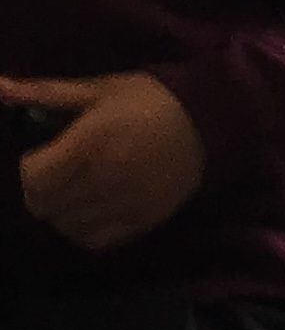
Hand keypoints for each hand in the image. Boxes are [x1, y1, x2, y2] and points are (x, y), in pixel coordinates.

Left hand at [2, 71, 206, 250]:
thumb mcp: (96, 88)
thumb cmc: (147, 100)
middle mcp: (102, 180)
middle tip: (58, 172)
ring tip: (76, 190)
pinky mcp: (141, 222)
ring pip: (65, 226)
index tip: (45, 153)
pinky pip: (94, 240)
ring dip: (61, 211)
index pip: (32, 178)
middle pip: (44, 206)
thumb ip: (43, 93)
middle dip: (41, 189)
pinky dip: (84, 229)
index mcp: (87, 145)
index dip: (30, 166)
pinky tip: (93, 208)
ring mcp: (122, 205)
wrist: (208, 123)